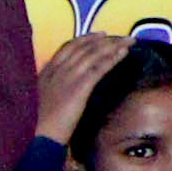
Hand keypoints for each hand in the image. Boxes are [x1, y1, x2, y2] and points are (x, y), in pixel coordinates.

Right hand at [38, 22, 134, 145]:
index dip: (85, 39)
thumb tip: (66, 83)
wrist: (42, 135)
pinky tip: (124, 53)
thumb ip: (53, 86)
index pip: (67, 48)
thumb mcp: (44, 98)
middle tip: (120, 36)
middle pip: (83, 47)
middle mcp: (57, 70)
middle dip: (104, 40)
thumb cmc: (43, 123)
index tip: (100, 35)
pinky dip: (113, 57)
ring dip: (113, 45)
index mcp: (46, 72)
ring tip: (129, 40)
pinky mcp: (80, 87)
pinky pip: (100, 67)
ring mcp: (68, 77)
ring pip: (93, 54)